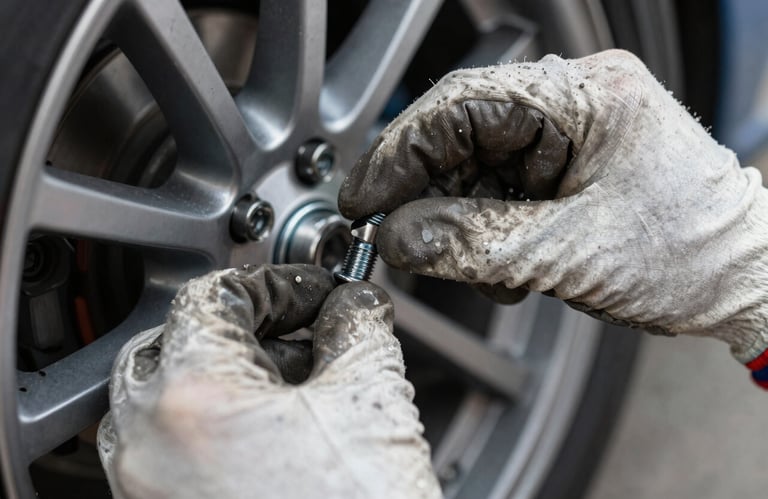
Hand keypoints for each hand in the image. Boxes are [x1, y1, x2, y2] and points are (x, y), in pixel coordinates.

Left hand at [97, 264, 439, 498]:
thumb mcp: (374, 401)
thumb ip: (358, 326)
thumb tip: (352, 304)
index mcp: (195, 396)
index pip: (215, 294)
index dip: (274, 284)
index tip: (312, 294)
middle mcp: (149, 443)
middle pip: (176, 340)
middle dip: (241, 328)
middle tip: (298, 335)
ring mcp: (143, 489)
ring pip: (159, 396)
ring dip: (218, 374)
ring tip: (284, 386)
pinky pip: (160, 448)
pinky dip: (204, 424)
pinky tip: (264, 436)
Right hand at [339, 49, 767, 364]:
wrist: (746, 281)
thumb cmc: (690, 256)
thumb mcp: (566, 253)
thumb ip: (471, 243)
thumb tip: (396, 237)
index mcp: (584, 95)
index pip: (461, 105)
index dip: (401, 152)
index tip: (364, 198)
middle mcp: (576, 98)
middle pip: (464, 131)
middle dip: (431, 191)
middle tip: (404, 237)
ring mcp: (574, 127)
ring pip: (479, 162)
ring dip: (464, 218)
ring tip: (486, 269)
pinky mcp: (572, 159)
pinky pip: (505, 182)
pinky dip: (490, 225)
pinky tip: (509, 261)